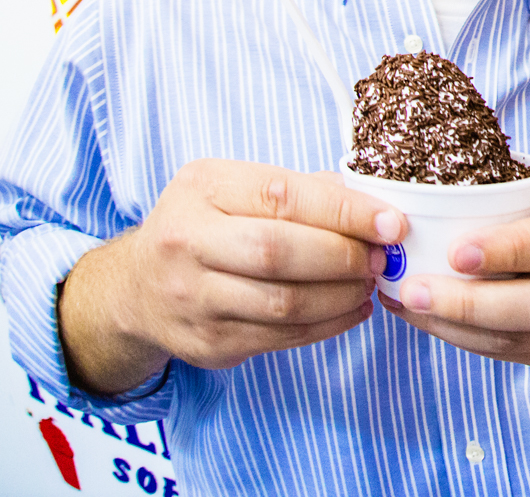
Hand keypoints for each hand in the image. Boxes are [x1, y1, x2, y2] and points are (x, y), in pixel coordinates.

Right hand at [60, 160, 405, 391]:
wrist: (138, 287)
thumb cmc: (206, 225)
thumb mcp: (237, 187)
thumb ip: (302, 190)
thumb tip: (375, 206)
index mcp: (203, 188)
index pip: (283, 196)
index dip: (344, 211)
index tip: (391, 222)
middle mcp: (188, 242)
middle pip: (279, 252)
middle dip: (344, 256)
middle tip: (382, 257)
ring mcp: (193, 297)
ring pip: (283, 302)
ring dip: (342, 294)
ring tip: (370, 282)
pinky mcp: (207, 342)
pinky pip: (280, 337)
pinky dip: (328, 324)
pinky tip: (352, 308)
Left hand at [382, 200, 529, 371]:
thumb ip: (519, 197)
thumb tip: (442, 180)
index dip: (504, 251)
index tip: (456, 250)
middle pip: (529, 304)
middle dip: (467, 301)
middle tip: (412, 288)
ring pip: (503, 336)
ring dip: (447, 322)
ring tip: (403, 301)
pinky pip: (489, 351)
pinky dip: (448, 334)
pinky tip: (414, 314)